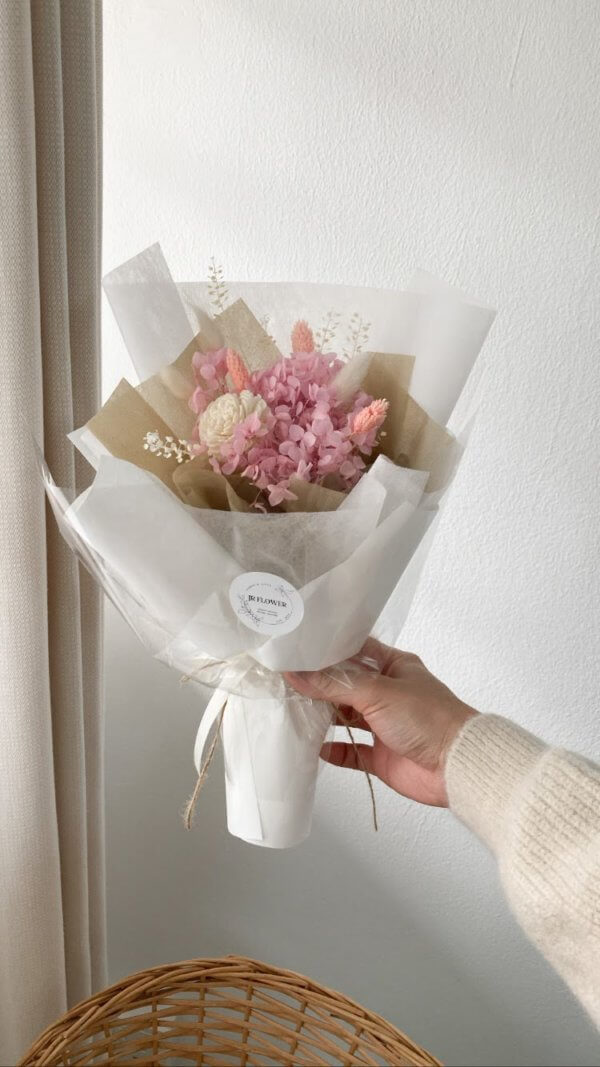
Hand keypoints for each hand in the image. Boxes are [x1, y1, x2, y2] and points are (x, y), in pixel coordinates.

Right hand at [285, 638, 477, 806]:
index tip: (298, 650)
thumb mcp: (377, 692)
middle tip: (286, 681)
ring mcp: (384, 726)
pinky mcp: (381, 756)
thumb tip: (296, 674)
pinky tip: (315, 747)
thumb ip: (334, 685)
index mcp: (394, 667)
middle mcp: (388, 694)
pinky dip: (334, 750)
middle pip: (346, 686)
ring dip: (323, 717)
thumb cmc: (428, 718)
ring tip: (293, 711)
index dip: (328, 651)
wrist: (456, 766)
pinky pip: (351, 752)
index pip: (355, 652)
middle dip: (319, 686)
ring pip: (346, 718)